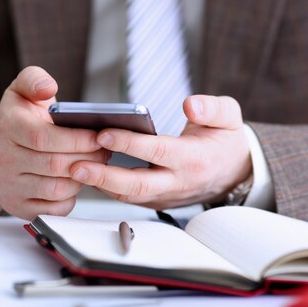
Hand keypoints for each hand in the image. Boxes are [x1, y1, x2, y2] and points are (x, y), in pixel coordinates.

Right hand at [0, 66, 109, 218]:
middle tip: (106, 150)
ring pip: (58, 188)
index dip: (77, 139)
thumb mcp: (20, 91)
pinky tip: (76, 182)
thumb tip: (49, 87)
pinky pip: (54, 208)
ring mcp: (9, 186)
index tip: (99, 136)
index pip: (43, 137)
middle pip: (55, 164)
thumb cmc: (17, 120)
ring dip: (83, 177)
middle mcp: (3, 160)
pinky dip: (71, 197)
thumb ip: (35, 79)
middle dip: (88, 157)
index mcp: (7, 128)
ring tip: (94, 164)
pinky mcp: (17, 207)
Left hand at [69, 95, 251, 208]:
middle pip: (137, 185)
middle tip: (75, 165)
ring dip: (100, 184)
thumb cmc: (225, 141)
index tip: (103, 133)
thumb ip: (212, 108)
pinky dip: (107, 187)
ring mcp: (166, 196)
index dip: (129, 144)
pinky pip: (129, 196)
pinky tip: (88, 171)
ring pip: (129, 195)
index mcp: (194, 159)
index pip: (157, 152)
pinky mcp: (157, 201)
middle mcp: (178, 182)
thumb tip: (189, 105)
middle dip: (104, 176)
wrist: (234, 174)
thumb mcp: (229, 118)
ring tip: (73, 169)